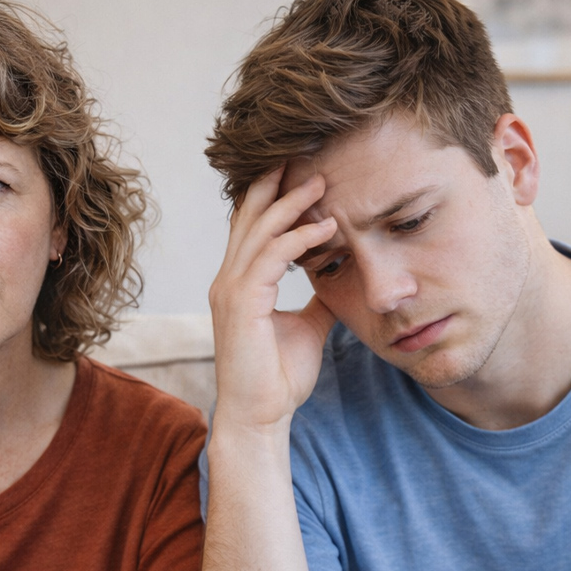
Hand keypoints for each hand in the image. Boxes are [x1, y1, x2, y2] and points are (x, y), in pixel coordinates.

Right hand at [207, 167, 337, 431]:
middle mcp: (228, 279)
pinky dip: (299, 238)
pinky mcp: (241, 303)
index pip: (253, 226)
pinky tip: (326, 228)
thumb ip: (318, 297)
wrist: (260, 417)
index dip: (273, 195)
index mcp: (239, 282)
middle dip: (276, 182)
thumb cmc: (278, 377)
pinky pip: (270, 257)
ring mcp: (230, 289)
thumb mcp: (307, 326)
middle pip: (249, 215)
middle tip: (306, 154)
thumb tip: (342, 277)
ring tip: (323, 182)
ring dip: (292, 203)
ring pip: (259, 229)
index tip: (303, 170)